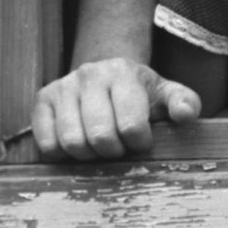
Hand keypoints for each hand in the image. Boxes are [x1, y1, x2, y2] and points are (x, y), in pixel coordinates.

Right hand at [32, 58, 201, 159]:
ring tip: (100, 146)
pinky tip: (79, 144)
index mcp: (122, 72)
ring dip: (89, 155)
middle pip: (99, 137)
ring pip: (71, 142)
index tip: (142, 141)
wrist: (106, 76)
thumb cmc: (140, 93)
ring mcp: (62, 86)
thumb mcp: (166, 94)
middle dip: (114, 151)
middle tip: (120, 147)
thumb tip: (185, 115)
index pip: (131, 125)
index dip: (139, 143)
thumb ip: (185, 103)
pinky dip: (64, 154)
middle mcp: (89, 74)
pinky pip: (47, 144)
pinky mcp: (42, 101)